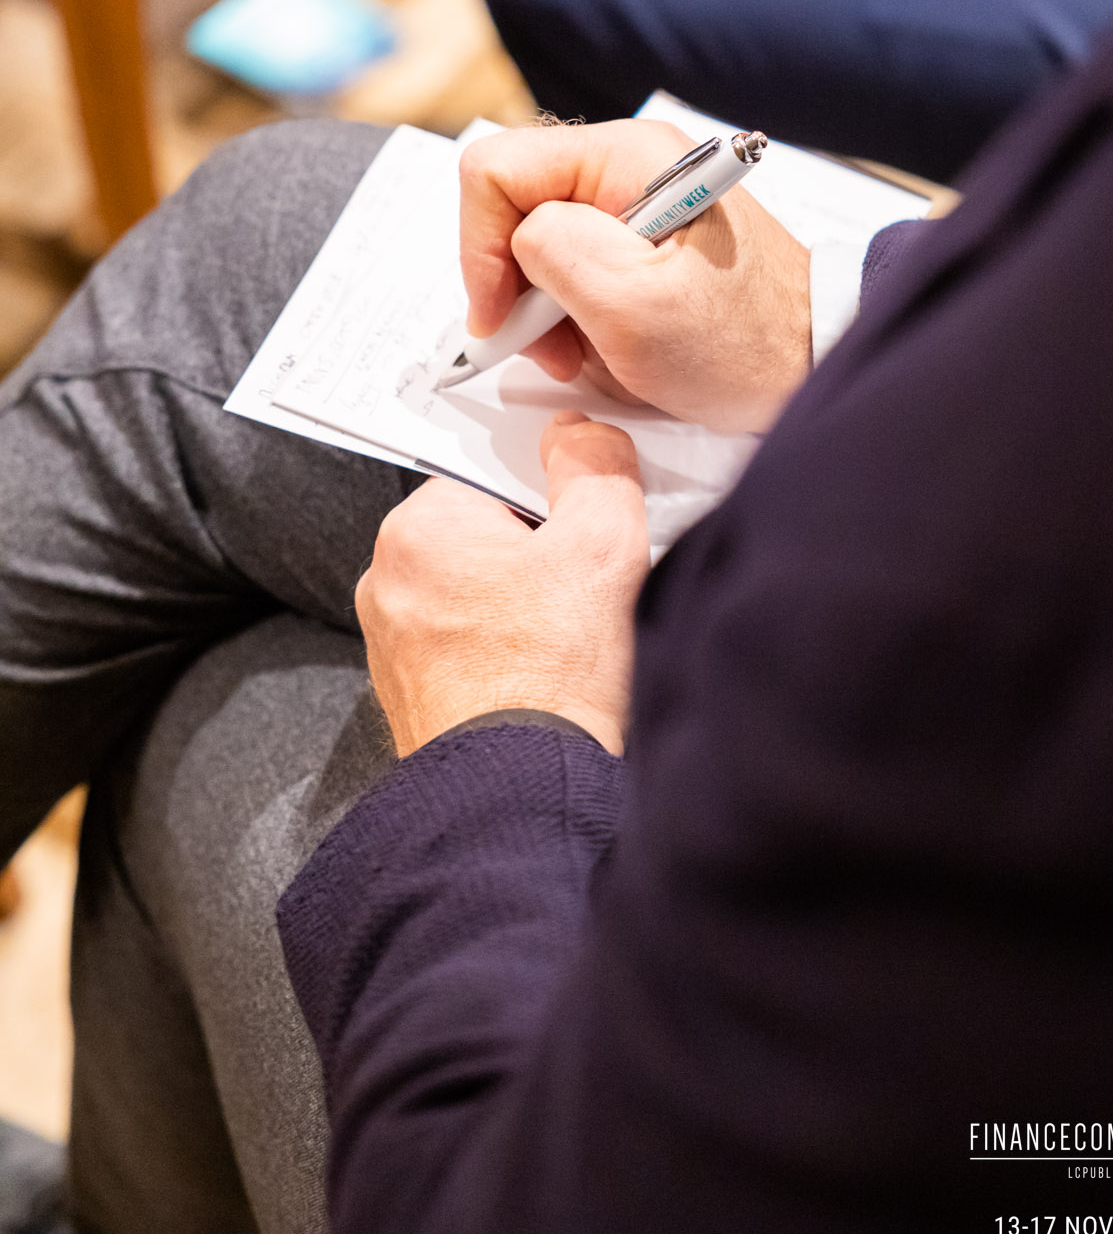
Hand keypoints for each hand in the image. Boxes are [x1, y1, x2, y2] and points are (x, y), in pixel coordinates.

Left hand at [356, 413, 648, 756]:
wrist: (522, 797)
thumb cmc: (552, 675)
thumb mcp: (602, 542)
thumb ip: (595, 467)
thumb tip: (582, 436)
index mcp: (419, 529)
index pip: (490, 470)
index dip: (549, 487)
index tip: (583, 517)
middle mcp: (389, 582)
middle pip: (485, 532)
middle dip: (539, 549)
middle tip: (587, 582)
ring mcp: (396, 647)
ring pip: (478, 593)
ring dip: (525, 605)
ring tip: (573, 636)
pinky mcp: (415, 699)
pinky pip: (470, 649)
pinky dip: (509, 653)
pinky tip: (551, 674)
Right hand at [459, 120, 810, 432]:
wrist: (814, 367)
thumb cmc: (744, 344)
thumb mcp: (633, 305)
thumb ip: (555, 251)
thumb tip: (516, 237)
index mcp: (627, 157)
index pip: (496, 168)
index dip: (479, 246)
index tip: (501, 317)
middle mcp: (628, 164)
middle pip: (513, 205)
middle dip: (515, 283)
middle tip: (548, 346)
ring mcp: (636, 201)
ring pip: (538, 241)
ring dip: (546, 307)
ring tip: (585, 353)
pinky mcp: (643, 239)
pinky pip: (575, 265)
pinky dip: (575, 312)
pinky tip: (606, 344)